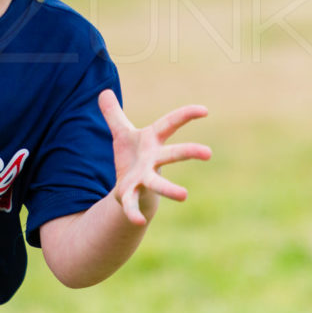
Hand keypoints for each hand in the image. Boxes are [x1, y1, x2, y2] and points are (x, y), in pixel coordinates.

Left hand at [98, 89, 210, 225]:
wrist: (131, 189)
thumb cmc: (132, 157)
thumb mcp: (121, 133)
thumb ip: (113, 114)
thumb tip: (103, 91)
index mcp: (151, 141)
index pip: (170, 124)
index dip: (186, 115)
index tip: (204, 110)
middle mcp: (153, 160)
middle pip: (173, 155)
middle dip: (189, 152)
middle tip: (208, 152)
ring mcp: (145, 179)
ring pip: (158, 183)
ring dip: (170, 190)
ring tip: (184, 196)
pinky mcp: (132, 195)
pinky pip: (133, 205)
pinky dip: (134, 212)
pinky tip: (137, 222)